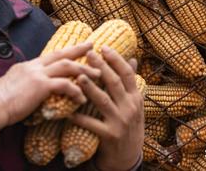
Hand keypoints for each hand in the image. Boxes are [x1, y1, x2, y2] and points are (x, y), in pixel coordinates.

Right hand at [0, 42, 100, 131]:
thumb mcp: (10, 87)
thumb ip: (22, 84)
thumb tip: (29, 90)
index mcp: (26, 66)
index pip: (49, 56)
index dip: (64, 53)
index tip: (75, 49)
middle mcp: (33, 66)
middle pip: (60, 54)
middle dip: (78, 50)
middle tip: (92, 46)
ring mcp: (37, 74)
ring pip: (67, 66)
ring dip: (84, 70)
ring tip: (98, 75)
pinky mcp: (40, 85)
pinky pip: (64, 84)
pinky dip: (76, 90)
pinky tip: (83, 98)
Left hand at [70, 46, 143, 170]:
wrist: (128, 158)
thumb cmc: (128, 126)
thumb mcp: (134, 104)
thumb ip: (130, 83)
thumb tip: (132, 59)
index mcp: (136, 97)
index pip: (127, 74)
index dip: (116, 59)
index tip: (103, 47)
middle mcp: (130, 108)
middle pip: (114, 83)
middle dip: (101, 67)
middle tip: (88, 54)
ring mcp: (120, 122)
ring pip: (103, 101)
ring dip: (90, 88)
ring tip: (79, 76)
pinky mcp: (110, 136)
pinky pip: (92, 124)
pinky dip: (80, 117)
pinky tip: (69, 110)